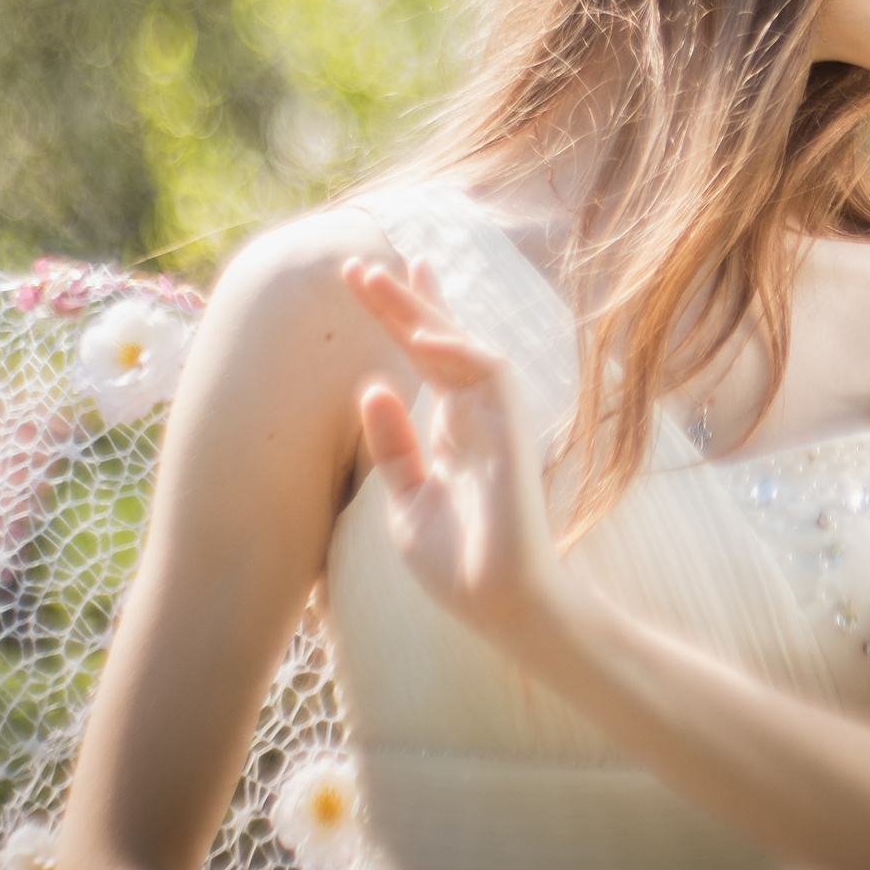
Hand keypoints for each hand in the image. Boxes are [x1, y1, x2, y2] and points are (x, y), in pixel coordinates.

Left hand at [344, 255, 572, 654]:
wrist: (498, 604)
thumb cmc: (458, 562)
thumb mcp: (407, 497)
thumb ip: (393, 444)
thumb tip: (371, 386)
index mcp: (454, 428)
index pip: (432, 356)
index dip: (409, 313)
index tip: (377, 275)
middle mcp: (477, 414)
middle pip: (441, 339)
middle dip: (403, 300)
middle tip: (357, 266)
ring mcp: (497, 419)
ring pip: (463, 344)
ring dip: (422, 311)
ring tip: (379, 282)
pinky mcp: (512, 431)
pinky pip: (491, 374)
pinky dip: (457, 351)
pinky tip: (420, 337)